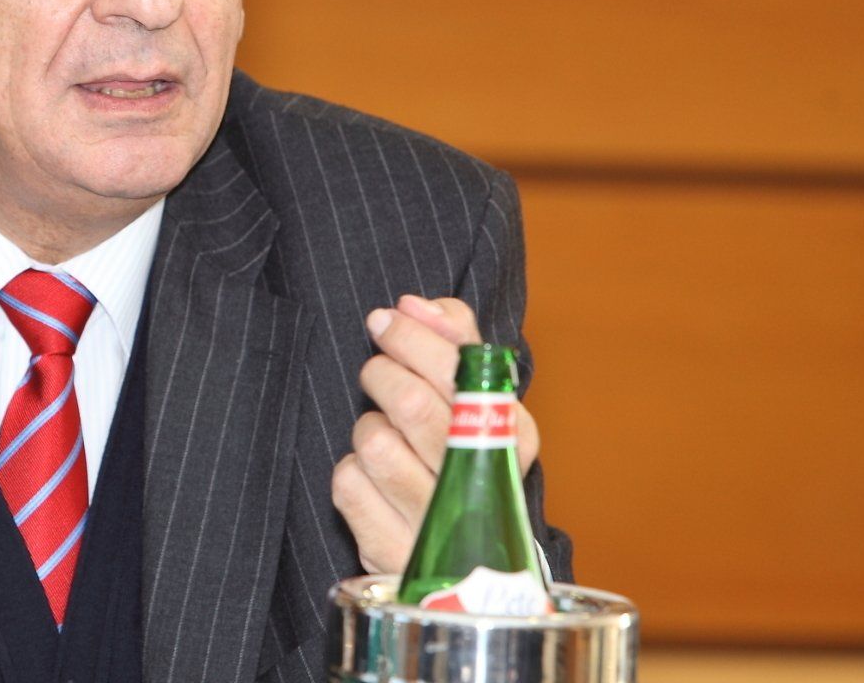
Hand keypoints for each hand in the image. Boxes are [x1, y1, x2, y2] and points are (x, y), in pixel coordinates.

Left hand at [330, 295, 539, 573]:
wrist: (466, 559)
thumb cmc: (466, 457)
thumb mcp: (478, 400)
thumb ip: (456, 339)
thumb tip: (414, 305)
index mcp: (515, 440)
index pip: (464, 374)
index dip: (418, 337)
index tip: (389, 317)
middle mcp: (483, 486)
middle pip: (414, 403)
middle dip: (383, 371)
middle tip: (377, 370)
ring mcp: (438, 526)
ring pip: (375, 442)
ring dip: (369, 425)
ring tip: (385, 433)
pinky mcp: (392, 551)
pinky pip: (348, 483)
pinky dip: (352, 469)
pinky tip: (374, 478)